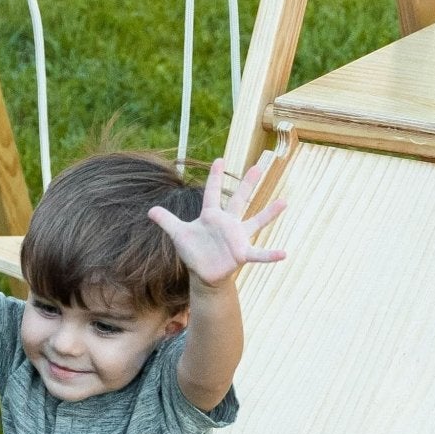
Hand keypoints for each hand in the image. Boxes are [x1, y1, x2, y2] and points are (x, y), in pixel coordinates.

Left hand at [147, 156, 285, 288]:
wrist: (204, 274)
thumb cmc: (194, 252)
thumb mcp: (178, 235)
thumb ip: (167, 221)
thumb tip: (149, 210)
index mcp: (211, 216)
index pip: (212, 192)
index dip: (215, 177)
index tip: (220, 159)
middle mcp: (228, 223)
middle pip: (239, 199)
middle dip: (248, 183)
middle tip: (258, 166)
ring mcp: (237, 237)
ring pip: (256, 221)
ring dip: (270, 213)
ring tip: (284, 201)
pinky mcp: (242, 253)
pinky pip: (259, 254)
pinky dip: (270, 255)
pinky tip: (284, 254)